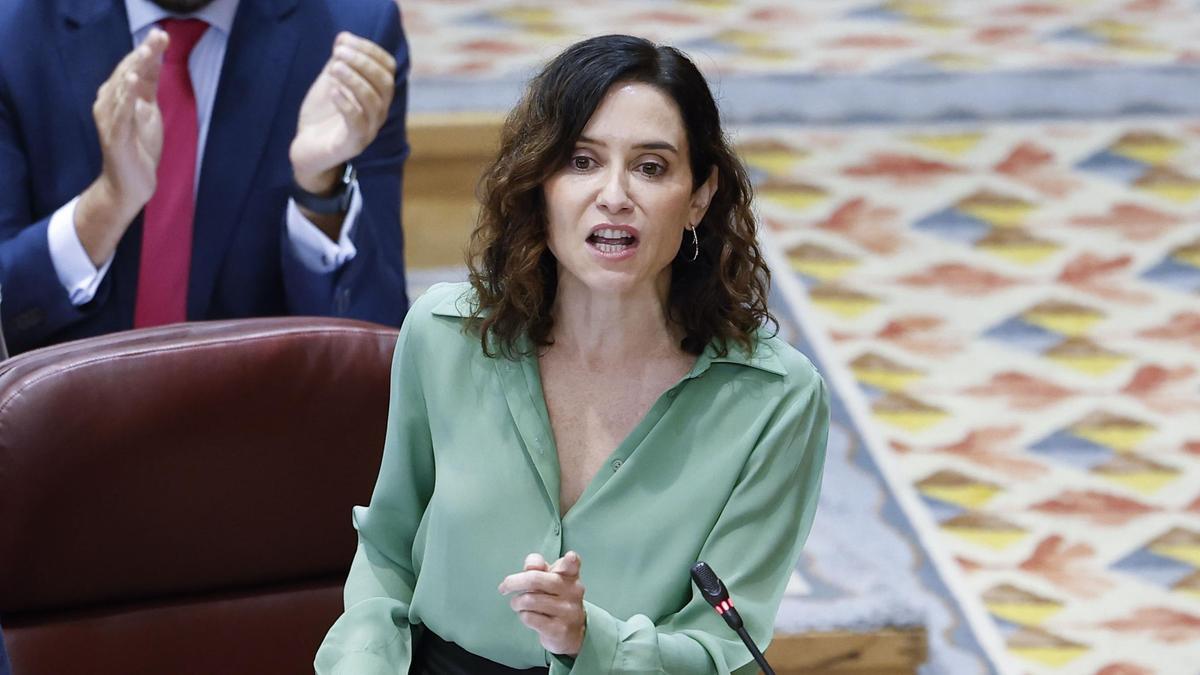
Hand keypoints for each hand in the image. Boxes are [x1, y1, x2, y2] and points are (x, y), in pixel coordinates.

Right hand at [77, 29, 167, 265]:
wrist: (132, 185)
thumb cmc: (139, 148)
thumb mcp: (148, 112)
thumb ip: (148, 88)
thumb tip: (153, 61)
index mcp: (119, 97)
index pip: (134, 69)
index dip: (148, 51)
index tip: (163, 34)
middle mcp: (110, 103)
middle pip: (127, 72)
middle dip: (143, 54)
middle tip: (158, 35)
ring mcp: (110, 120)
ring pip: (122, 88)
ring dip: (134, 67)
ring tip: (146, 51)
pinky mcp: (115, 136)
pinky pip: (120, 112)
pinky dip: (125, 95)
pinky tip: (130, 79)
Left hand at [290, 32, 396, 194]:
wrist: (306, 148)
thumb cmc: (321, 115)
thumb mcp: (330, 83)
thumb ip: (339, 63)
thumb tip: (344, 38)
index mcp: (377, 95)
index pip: (387, 68)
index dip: (370, 51)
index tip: (345, 40)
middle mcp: (378, 113)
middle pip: (385, 84)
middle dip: (363, 63)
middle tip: (339, 52)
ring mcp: (368, 130)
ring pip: (374, 103)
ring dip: (355, 81)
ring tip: (334, 68)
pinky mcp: (353, 145)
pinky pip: (358, 124)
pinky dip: (347, 105)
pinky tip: (333, 92)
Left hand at [498, 552, 586, 656]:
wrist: (569, 632)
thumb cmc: (554, 598)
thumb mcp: (549, 578)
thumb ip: (538, 566)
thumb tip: (530, 566)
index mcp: (570, 575)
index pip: (573, 564)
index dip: (571, 560)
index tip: (570, 557)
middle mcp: (572, 591)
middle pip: (535, 579)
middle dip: (513, 582)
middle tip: (504, 587)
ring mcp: (567, 611)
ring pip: (529, 600)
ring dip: (516, 602)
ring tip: (517, 604)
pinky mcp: (559, 629)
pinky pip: (529, 618)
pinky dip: (522, 615)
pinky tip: (527, 616)